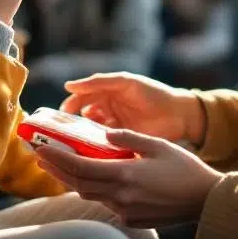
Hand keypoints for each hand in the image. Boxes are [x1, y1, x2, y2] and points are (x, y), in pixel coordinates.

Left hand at [34, 129, 223, 226]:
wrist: (206, 202)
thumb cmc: (185, 169)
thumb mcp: (157, 145)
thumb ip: (128, 138)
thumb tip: (105, 133)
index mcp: (125, 175)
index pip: (80, 167)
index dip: (57, 159)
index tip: (41, 149)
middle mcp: (121, 196)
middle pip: (78, 184)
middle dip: (57, 170)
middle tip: (41, 156)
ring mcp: (126, 211)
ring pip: (90, 195)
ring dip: (73, 181)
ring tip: (61, 165)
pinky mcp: (132, 220)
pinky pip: (106, 203)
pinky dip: (95, 190)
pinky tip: (94, 179)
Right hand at [61, 73, 206, 145]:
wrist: (180, 115)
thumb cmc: (153, 93)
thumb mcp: (125, 82)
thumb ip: (98, 82)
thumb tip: (68, 86)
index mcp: (105, 94)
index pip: (79, 100)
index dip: (67, 108)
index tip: (57, 119)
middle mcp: (106, 111)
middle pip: (80, 120)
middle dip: (70, 128)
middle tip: (61, 138)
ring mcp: (113, 128)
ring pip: (90, 135)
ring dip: (82, 140)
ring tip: (73, 149)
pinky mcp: (121, 143)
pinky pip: (103, 147)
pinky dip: (96, 150)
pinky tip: (90, 156)